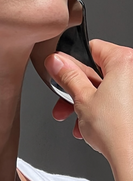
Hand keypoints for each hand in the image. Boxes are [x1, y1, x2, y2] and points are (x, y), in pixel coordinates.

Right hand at [45, 39, 132, 164]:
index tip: (61, 73)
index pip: (92, 48)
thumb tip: (56, 61)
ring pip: (107, 89)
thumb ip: (67, 75)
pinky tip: (90, 126)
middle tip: (65, 99)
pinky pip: (119, 101)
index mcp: (124, 61)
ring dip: (87, 104)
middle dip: (77, 89)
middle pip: (98, 71)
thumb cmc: (119, 132)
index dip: (72, 62)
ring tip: (75, 120)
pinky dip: (103, 111)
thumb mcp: (81, 98)